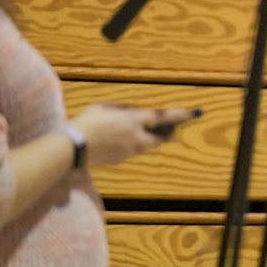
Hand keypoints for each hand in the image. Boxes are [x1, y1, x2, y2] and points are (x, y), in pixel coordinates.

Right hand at [71, 105, 194, 166]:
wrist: (74, 146)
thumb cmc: (87, 121)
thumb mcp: (104, 107)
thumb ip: (123, 109)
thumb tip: (135, 112)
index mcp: (132, 120)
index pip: (162, 117)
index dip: (179, 116)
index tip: (192, 113)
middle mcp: (135, 137)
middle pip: (159, 138)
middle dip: (166, 135)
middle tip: (172, 132)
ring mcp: (129, 150)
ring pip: (146, 146)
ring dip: (147, 140)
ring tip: (135, 134)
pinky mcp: (122, 159)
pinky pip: (131, 152)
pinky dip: (130, 146)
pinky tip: (115, 142)